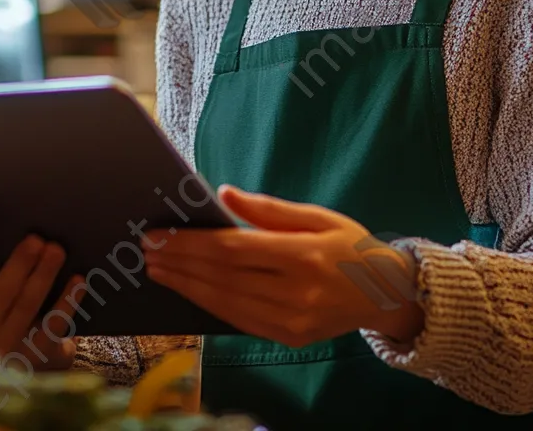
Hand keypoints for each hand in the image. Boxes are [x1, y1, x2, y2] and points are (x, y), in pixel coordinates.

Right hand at [0, 210, 82, 362]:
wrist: (30, 350)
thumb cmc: (3, 300)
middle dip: (18, 264)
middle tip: (36, 238)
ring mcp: (10, 340)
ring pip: (27, 307)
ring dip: (43, 276)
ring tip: (57, 250)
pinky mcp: (38, 349)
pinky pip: (54, 324)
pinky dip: (67, 300)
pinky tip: (78, 279)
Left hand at [142, 185, 423, 348]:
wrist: (385, 293)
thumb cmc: (348, 245)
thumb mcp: (317, 215)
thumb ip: (270, 209)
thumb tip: (224, 194)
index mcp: (306, 255)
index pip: (234, 250)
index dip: (192, 243)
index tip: (160, 233)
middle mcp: (298, 293)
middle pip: (224, 277)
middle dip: (180, 263)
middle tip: (147, 249)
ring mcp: (293, 321)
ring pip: (226, 303)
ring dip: (186, 286)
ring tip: (158, 268)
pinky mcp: (289, 338)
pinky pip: (239, 321)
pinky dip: (209, 305)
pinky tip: (189, 289)